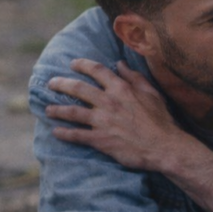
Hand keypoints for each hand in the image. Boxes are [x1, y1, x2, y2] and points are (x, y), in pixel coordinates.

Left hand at [45, 59, 188, 171]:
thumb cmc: (161, 120)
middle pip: (77, 88)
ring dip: (57, 109)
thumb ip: (135, 77)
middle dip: (61, 84)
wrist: (164, 147)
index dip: (82, 65)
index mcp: (121, 89)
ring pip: (72, 111)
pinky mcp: (100, 139)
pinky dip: (64, 133)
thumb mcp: (152, 94)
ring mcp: (102, 121)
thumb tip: (120, 64)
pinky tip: (55, 132)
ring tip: (48, 109)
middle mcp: (108, 102)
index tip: (73, 64)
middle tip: (51, 83)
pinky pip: (76, 135)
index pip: (96, 70)